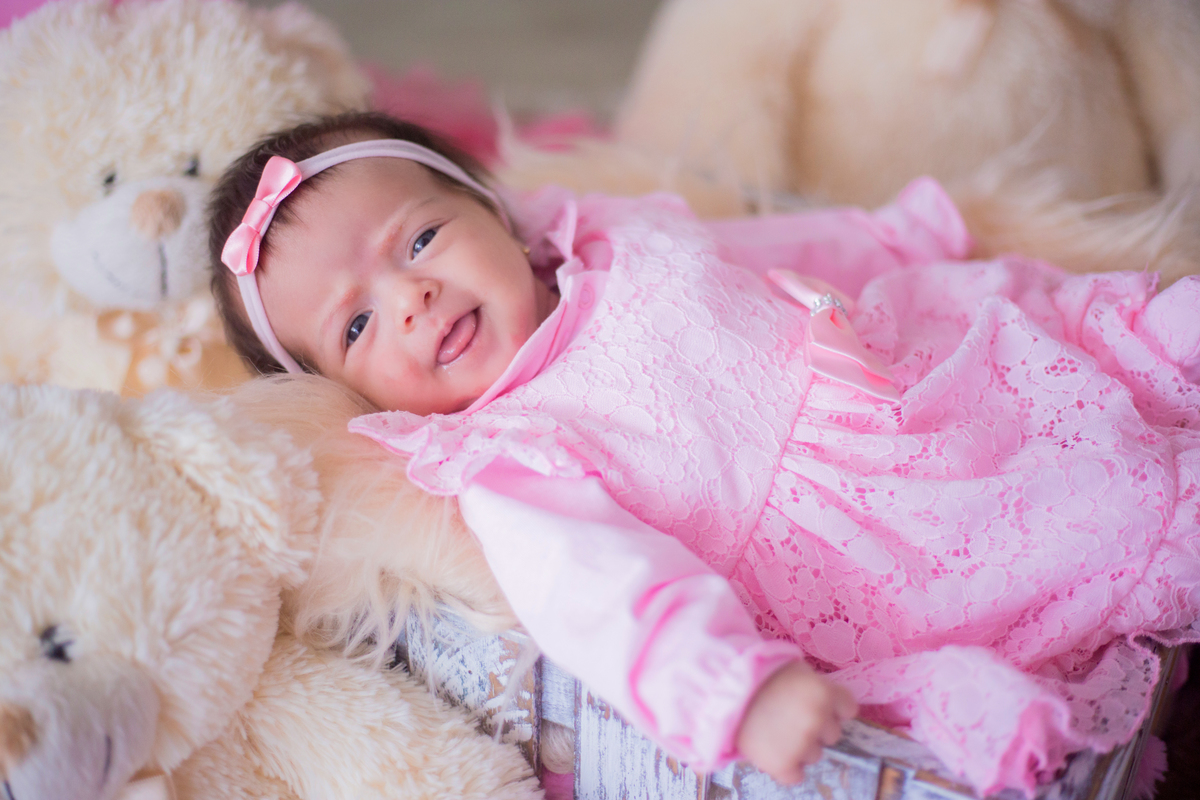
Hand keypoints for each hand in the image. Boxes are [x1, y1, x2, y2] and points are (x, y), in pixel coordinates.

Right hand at [734, 661, 857, 784]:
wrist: (722, 691)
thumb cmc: (758, 676)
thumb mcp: (793, 669)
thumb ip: (816, 686)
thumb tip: (829, 702)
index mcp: (824, 692)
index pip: (848, 708)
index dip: (832, 706)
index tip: (814, 703)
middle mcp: (817, 719)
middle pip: (832, 733)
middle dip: (815, 727)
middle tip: (788, 716)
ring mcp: (801, 744)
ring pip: (814, 755)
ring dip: (800, 747)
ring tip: (775, 731)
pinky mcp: (783, 765)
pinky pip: (796, 776)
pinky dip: (785, 767)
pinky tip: (771, 749)